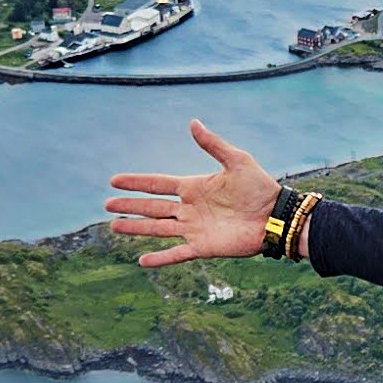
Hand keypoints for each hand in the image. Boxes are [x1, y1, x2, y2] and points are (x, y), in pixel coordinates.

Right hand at [106, 121, 280, 269]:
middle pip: (152, 207)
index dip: (137, 182)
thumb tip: (193, 122)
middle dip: (129, 206)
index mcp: (195, 187)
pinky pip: (176, 253)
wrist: (276, 216)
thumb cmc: (260, 187)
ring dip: (136, 228)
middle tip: (106, 205)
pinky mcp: (203, 246)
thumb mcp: (236, 160)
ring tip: (114, 227)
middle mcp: (190, 208)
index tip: (114, 180)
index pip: (158, 184)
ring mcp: (194, 228)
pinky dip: (160, 258)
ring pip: (157, 228)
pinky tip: (142, 260)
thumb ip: (213, 144)